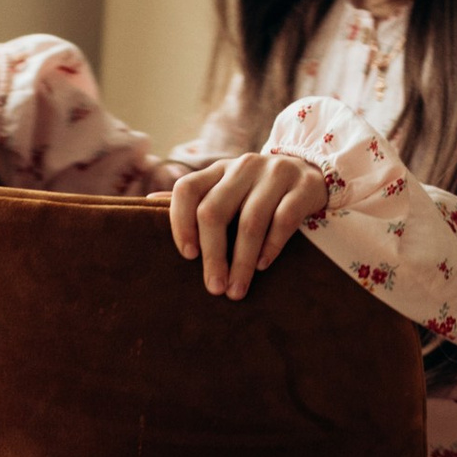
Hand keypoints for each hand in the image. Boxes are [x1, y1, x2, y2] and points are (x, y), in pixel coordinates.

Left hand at [167, 149, 328, 297]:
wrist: (310, 169)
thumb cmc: (257, 189)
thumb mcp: (226, 187)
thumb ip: (194, 197)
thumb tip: (147, 202)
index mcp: (219, 169)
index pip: (186, 189)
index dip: (181, 223)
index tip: (187, 256)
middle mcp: (244, 166)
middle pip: (215, 210)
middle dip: (212, 254)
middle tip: (214, 287)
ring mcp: (275, 174)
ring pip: (250, 220)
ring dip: (241, 261)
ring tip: (237, 289)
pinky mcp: (303, 187)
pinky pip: (284, 219)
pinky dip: (271, 246)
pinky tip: (262, 266)